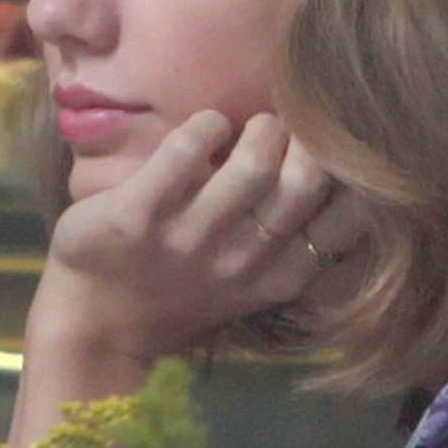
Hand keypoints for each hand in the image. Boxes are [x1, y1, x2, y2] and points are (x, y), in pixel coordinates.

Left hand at [34, 110, 347, 366]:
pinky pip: (185, 151)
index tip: (331, 152)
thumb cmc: (184, 285)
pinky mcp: (136, 216)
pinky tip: (205, 129)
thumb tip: (342, 165)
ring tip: (247, 127)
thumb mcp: (253, 279)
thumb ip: (295, 236)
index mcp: (279, 277)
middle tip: (286, 131)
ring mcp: (189, 240)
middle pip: (307, 181)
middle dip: (306, 139)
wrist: (98, 321)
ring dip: (259, 129)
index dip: (350, 172)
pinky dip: (206, 126)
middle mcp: (240, 262)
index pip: (348, 218)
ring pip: (253, 164)